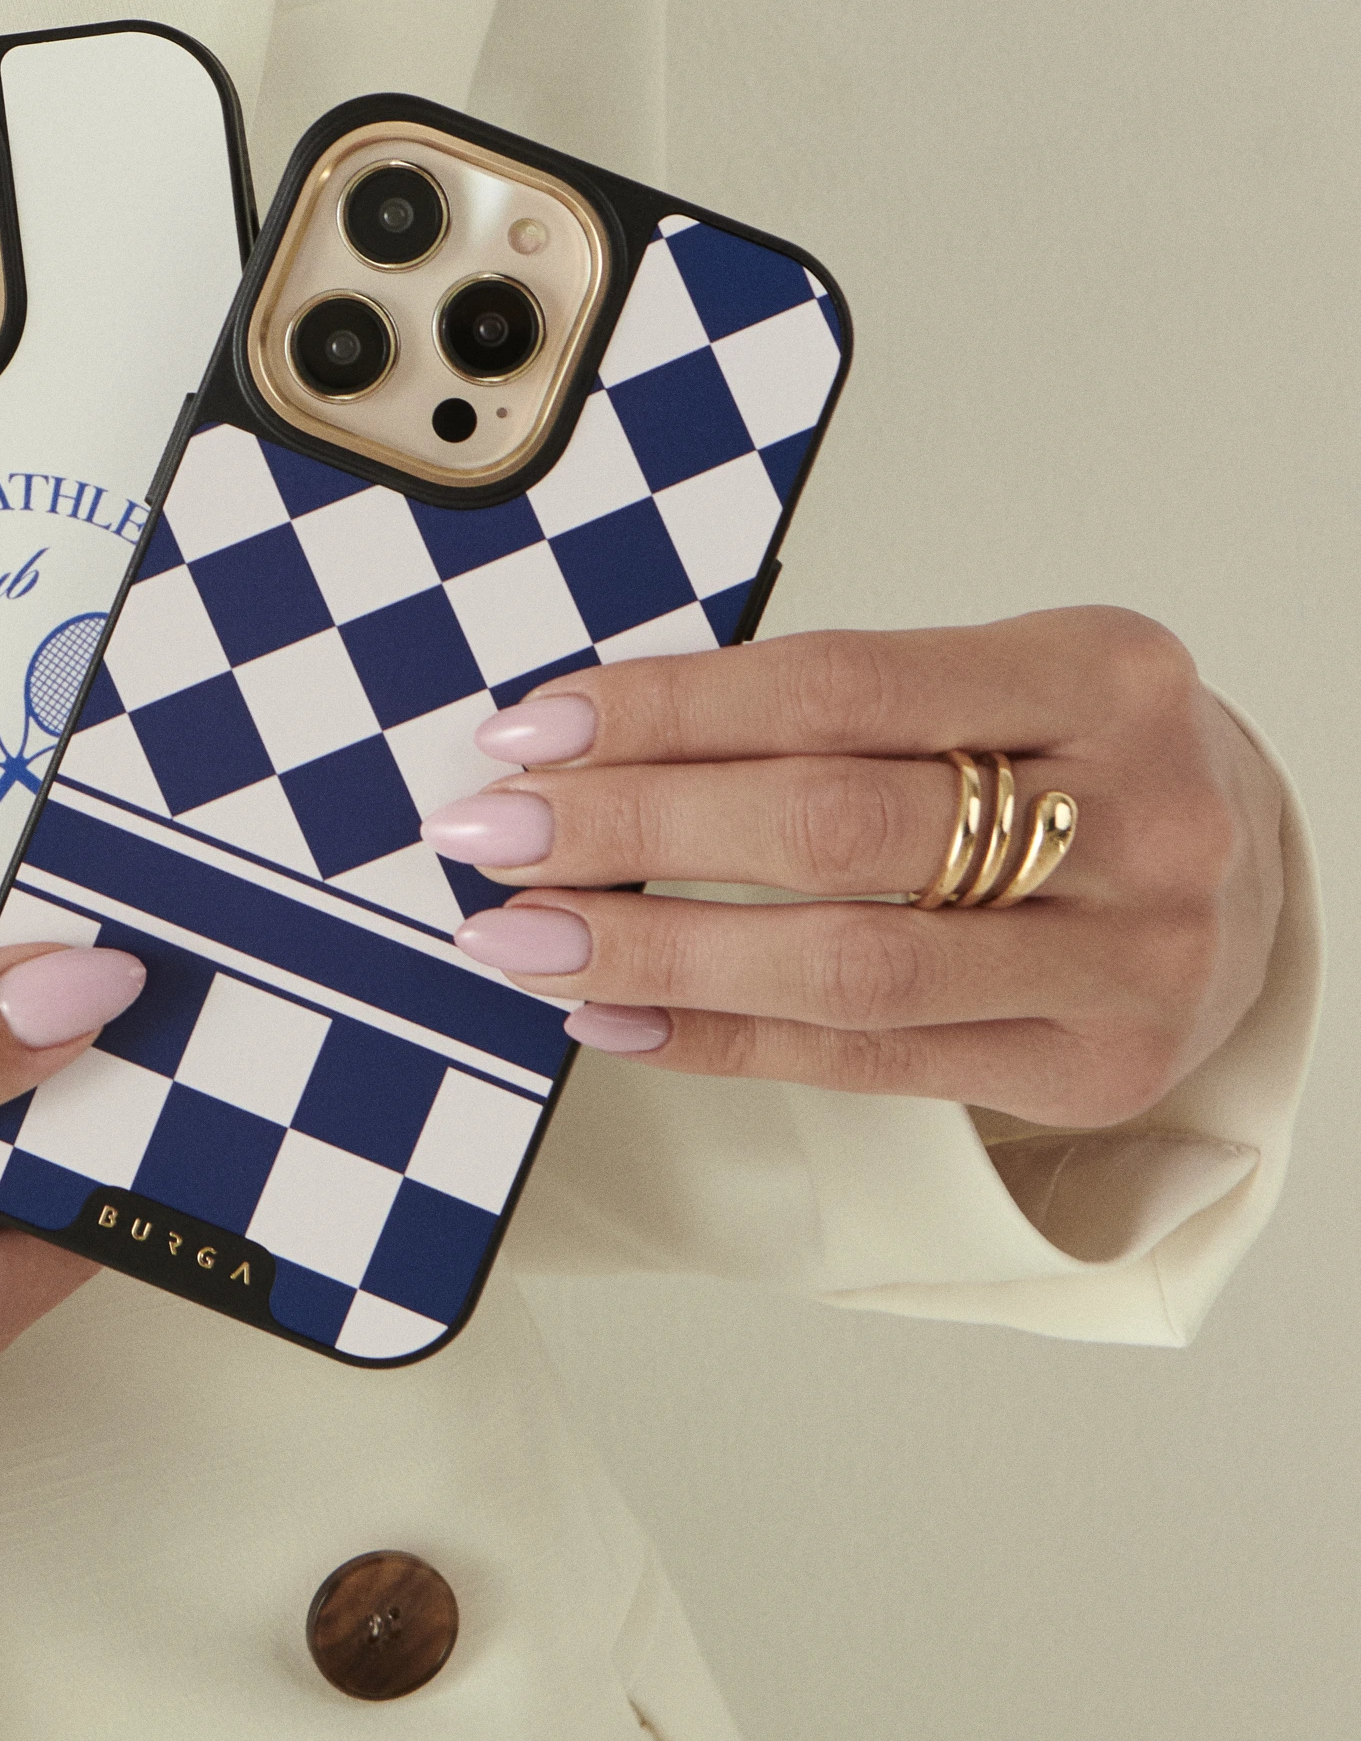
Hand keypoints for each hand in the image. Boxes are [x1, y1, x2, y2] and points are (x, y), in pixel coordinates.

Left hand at [420, 608, 1283, 1128]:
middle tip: (498, 835)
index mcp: (1101, 673)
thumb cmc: (1080, 763)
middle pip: (833, 826)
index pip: (838, 686)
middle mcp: (1135, 816)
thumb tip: (592, 741)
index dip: (668, 711)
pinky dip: (724, 1040)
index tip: (534, 733)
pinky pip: (869, 1063)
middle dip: (635, 830)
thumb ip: (835, 707)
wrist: (1243, 881)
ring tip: (528, 938)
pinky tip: (619, 1018)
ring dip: (655, 954)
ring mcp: (1126, 957)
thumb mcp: (998, 683)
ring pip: (847, 964)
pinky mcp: (1093, 1067)